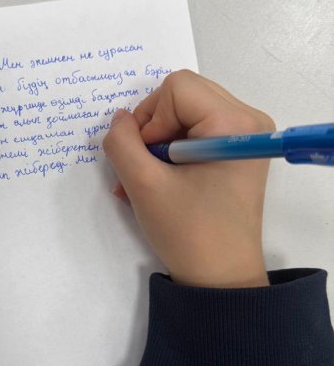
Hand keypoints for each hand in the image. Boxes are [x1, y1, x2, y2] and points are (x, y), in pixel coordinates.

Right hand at [103, 70, 274, 287]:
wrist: (220, 278)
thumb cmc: (189, 232)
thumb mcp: (143, 185)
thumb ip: (121, 143)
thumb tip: (118, 120)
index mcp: (234, 123)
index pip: (176, 87)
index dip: (150, 118)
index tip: (148, 158)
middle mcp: (247, 120)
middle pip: (182, 95)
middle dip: (152, 129)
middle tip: (144, 166)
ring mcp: (244, 136)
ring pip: (183, 114)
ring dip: (156, 144)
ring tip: (142, 181)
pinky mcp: (235, 151)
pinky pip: (193, 132)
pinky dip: (169, 152)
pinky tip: (156, 182)